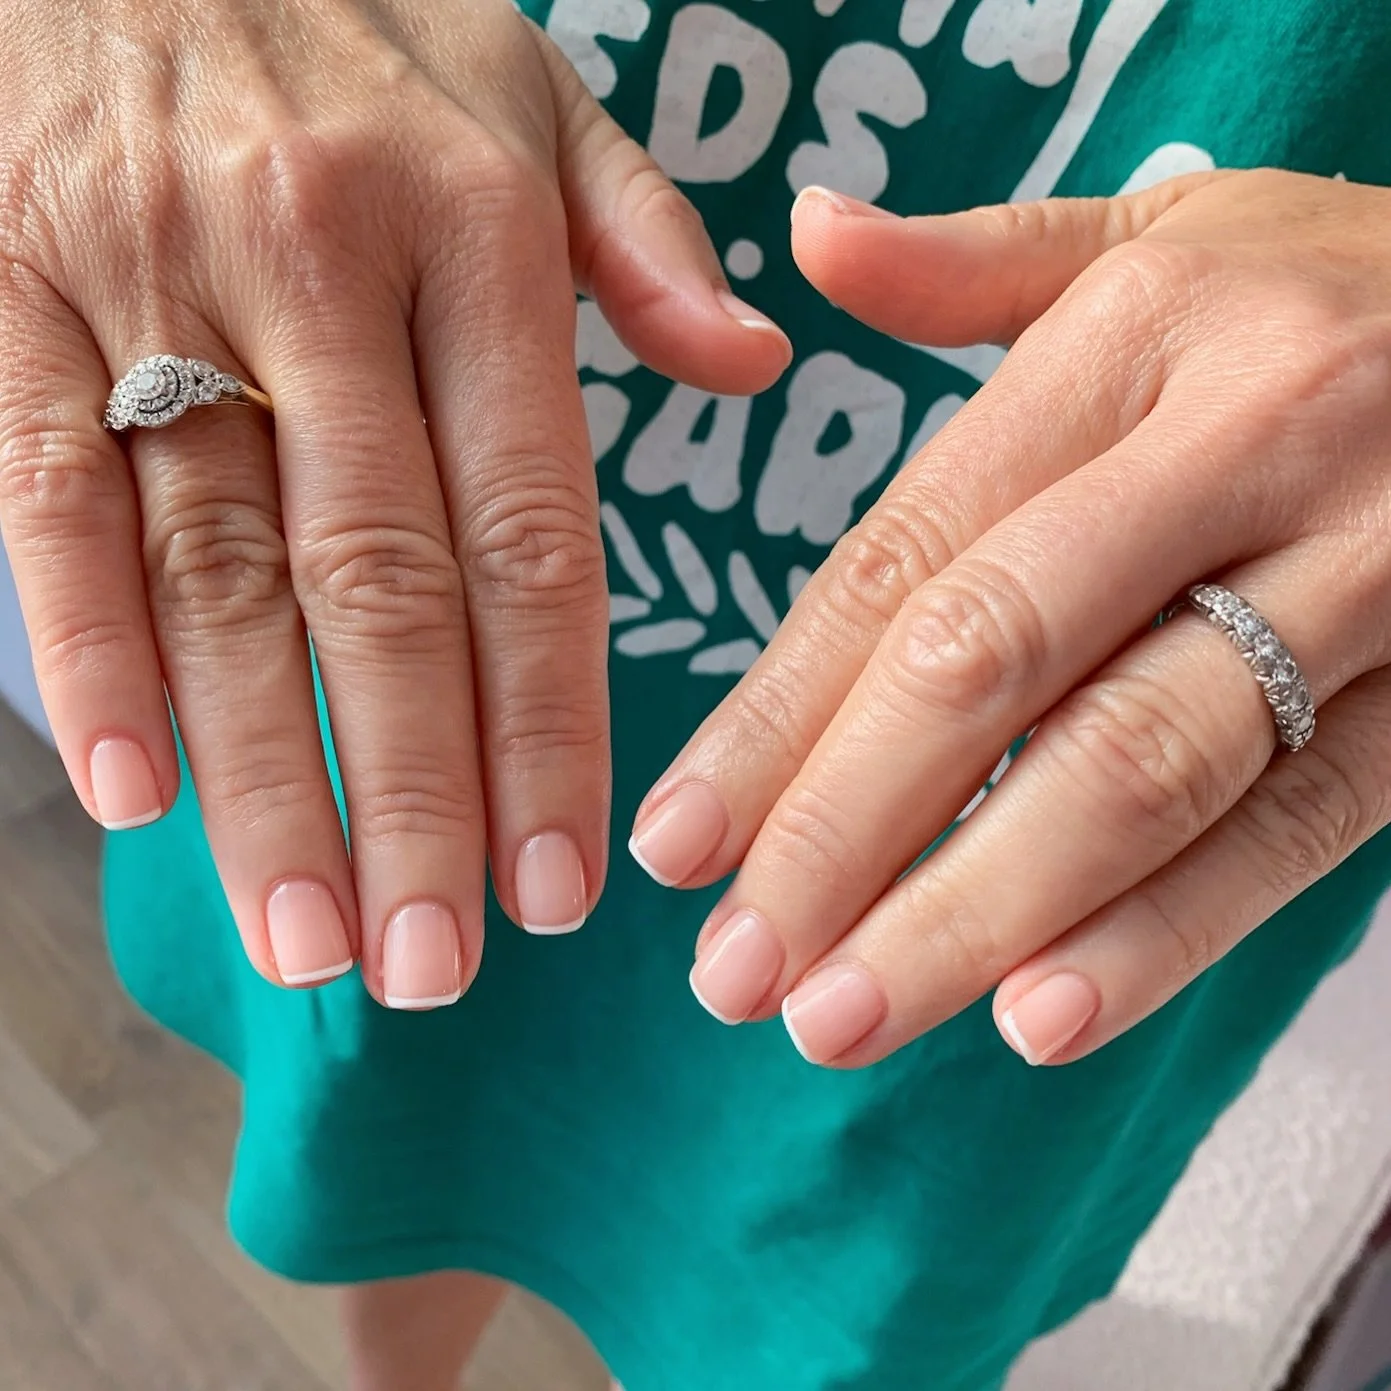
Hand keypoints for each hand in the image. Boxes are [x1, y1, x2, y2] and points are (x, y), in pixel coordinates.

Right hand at [0, 0, 789, 1003]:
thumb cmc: (359, 25)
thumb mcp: (530, 95)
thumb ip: (645, 240)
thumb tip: (755, 368)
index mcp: (473, 234)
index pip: (532, 529)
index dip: (550, 721)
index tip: (566, 883)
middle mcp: (320, 264)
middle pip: (379, 585)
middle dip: (413, 794)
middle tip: (439, 965)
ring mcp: (149, 275)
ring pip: (219, 570)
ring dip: (263, 776)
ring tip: (309, 935)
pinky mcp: (4, 284)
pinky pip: (40, 489)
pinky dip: (87, 648)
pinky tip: (133, 794)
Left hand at [631, 170, 1390, 1065]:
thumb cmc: (1311, 289)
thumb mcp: (1150, 238)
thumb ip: (970, 262)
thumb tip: (810, 236)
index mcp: (1131, 340)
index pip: (907, 558)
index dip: (777, 712)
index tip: (679, 841)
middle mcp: (1242, 448)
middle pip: (993, 665)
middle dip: (842, 834)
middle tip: (731, 973)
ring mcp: (1361, 574)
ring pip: (1135, 766)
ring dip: (972, 912)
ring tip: (843, 1018)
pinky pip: (1294, 826)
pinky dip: (1164, 931)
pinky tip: (1041, 1015)